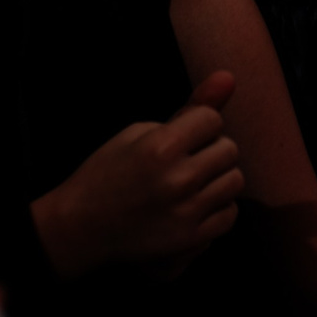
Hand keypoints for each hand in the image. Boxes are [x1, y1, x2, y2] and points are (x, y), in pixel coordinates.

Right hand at [30, 71, 242, 278]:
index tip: (182, 136)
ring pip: (235, 181)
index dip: (198, 124)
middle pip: (229, 150)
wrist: (81, 228)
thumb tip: (230, 76)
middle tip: (187, 159)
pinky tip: (195, 204)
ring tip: (193, 181)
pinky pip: (229, 214)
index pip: (212, 119)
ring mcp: (186, 213)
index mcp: (161, 147)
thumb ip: (189, 108)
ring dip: (217, 177)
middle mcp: (178, 180)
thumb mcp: (139, 133)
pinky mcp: (190, 240)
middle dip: (211, 149)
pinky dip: (217, 207)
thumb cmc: (107, 173)